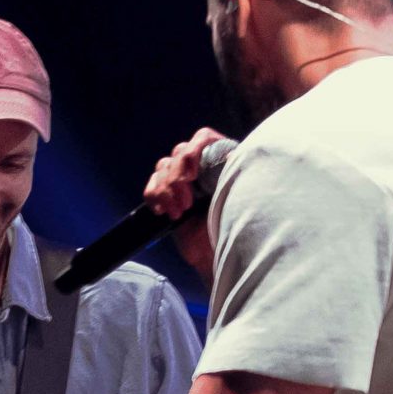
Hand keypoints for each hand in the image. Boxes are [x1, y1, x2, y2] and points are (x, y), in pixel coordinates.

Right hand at [144, 129, 229, 281]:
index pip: (202, 138)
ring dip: (167, 191)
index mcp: (221, 160)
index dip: (194, 151)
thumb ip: (234, 173)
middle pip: (179, 152)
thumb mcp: (240, 196)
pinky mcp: (167, 196)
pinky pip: (151, 186)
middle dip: (178, 177)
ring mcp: (182, 180)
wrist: (218, 254)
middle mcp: (200, 166)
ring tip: (179, 213)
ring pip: (162, 167)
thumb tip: (230, 155)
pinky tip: (165, 212)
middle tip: (188, 204)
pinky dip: (154, 197)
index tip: (193, 174)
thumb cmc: (237, 226)